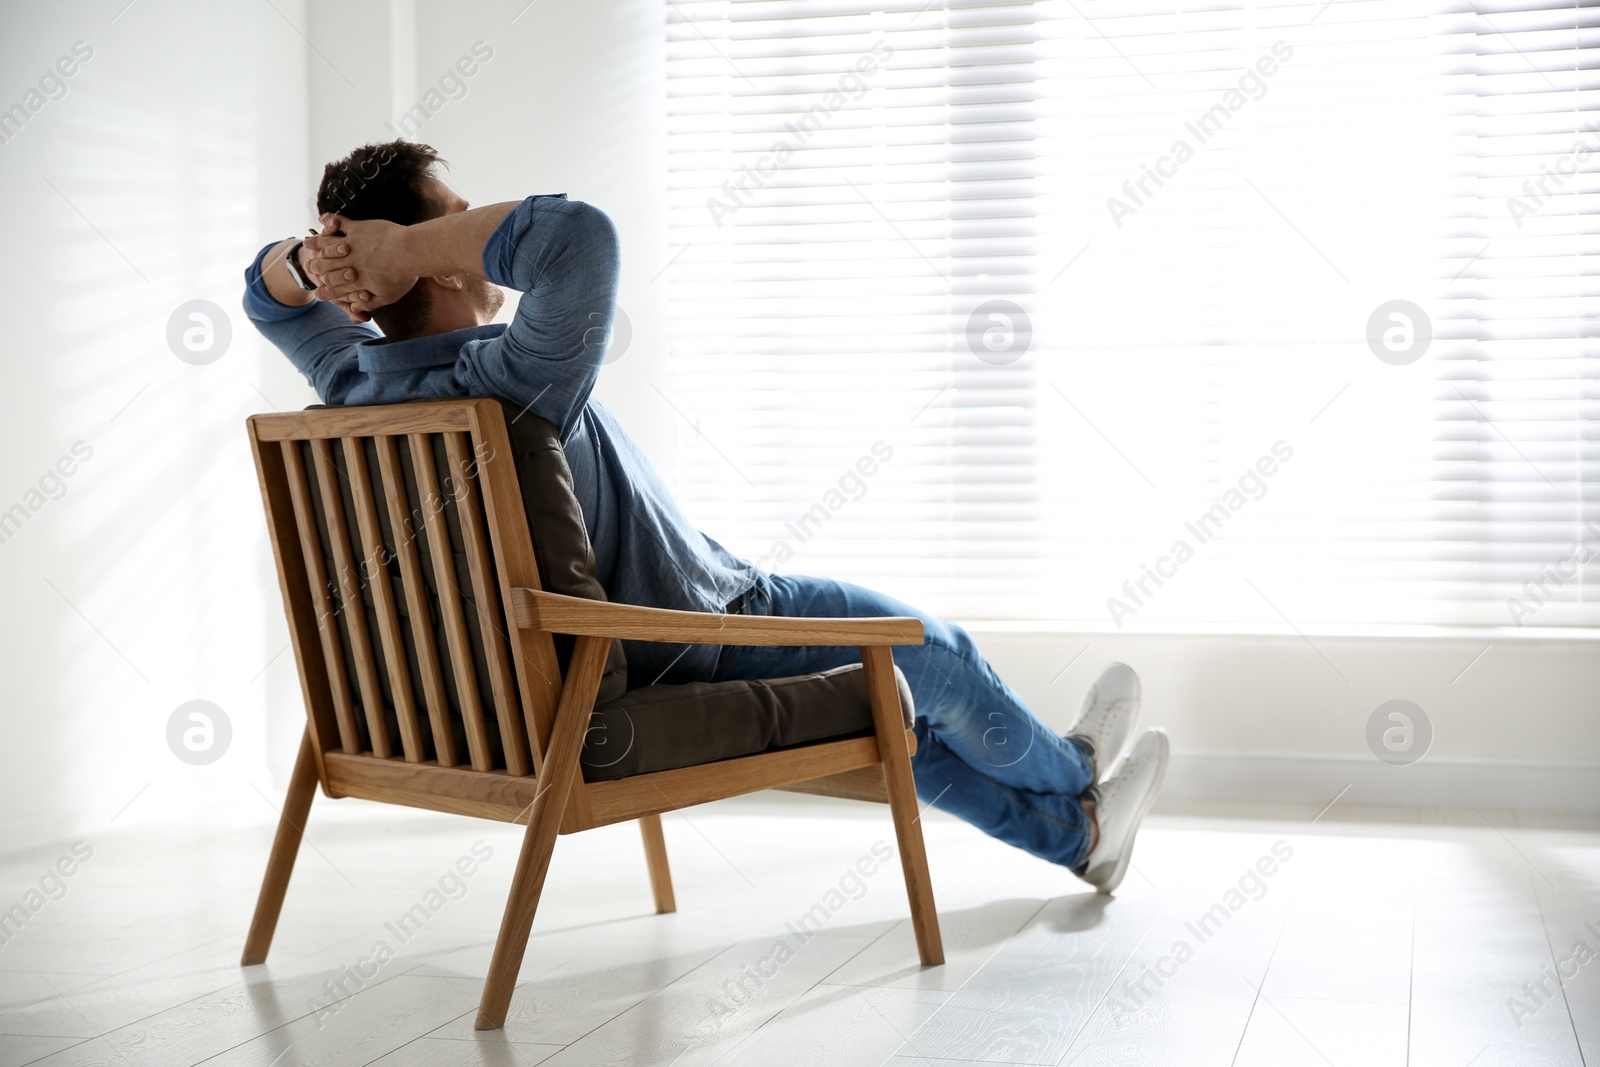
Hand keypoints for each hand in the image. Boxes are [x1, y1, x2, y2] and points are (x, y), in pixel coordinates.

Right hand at [303, 215, 417, 322]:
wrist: (409, 253)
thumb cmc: (402, 277)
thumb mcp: (387, 297)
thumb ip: (370, 303)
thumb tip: (358, 311)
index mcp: (355, 282)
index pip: (334, 289)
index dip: (325, 292)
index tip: (317, 293)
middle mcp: (348, 263)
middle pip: (325, 267)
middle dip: (315, 268)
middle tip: (307, 266)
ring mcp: (351, 245)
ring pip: (327, 245)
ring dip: (316, 243)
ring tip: (307, 242)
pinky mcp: (357, 229)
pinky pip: (340, 223)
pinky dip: (331, 221)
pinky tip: (324, 219)